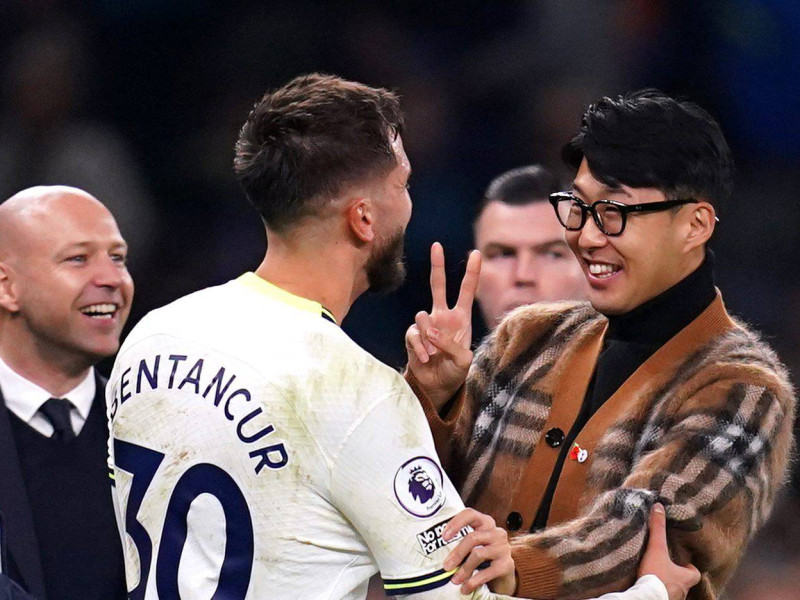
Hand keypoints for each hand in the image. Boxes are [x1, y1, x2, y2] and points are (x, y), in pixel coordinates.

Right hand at [405, 242, 480, 409]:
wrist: (436, 386)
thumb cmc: (454, 372)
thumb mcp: (463, 361)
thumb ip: (451, 344)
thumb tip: (432, 332)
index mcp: (461, 318)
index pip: (467, 290)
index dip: (472, 272)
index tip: (476, 253)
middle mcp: (443, 316)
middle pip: (438, 285)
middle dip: (437, 265)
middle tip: (436, 245)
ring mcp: (427, 325)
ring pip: (422, 315)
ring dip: (429, 336)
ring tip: (434, 353)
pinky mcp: (413, 336)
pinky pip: (414, 334)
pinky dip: (420, 348)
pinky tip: (426, 359)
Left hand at [441, 508, 515, 595]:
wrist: (503, 572)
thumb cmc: (483, 555)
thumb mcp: (473, 544)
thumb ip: (461, 541)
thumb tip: (438, 550)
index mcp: (486, 522)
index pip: (470, 514)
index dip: (455, 523)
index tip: (444, 536)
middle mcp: (496, 532)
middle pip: (472, 538)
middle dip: (457, 553)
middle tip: (446, 566)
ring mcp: (503, 548)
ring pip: (478, 554)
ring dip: (464, 569)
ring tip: (455, 580)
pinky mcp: (507, 564)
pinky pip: (487, 572)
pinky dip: (474, 581)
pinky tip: (466, 588)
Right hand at [638, 504, 700, 599]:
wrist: (647, 598)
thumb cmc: (656, 576)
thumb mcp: (656, 549)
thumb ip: (658, 529)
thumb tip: (658, 506)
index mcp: (686, 578)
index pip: (695, 573)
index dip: (689, 567)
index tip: (682, 562)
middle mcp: (683, 591)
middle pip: (684, 582)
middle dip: (676, 576)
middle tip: (665, 567)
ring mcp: (674, 599)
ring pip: (674, 591)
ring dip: (668, 585)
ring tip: (656, 577)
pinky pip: (664, 597)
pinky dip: (660, 593)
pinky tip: (650, 588)